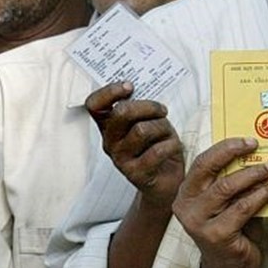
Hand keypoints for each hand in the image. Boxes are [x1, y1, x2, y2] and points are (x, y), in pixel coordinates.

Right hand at [86, 82, 183, 206]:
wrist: (166, 181)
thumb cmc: (158, 145)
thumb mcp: (149, 121)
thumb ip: (141, 108)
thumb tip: (144, 89)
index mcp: (109, 126)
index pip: (94, 105)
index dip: (109, 92)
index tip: (129, 86)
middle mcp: (110, 142)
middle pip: (121, 113)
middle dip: (147, 106)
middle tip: (162, 110)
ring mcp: (121, 159)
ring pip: (142, 130)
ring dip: (162, 127)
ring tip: (168, 133)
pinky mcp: (136, 174)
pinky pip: (156, 152)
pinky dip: (171, 145)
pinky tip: (173, 147)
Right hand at [172, 137, 267, 267]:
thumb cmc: (231, 230)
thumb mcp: (226, 202)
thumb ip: (232, 180)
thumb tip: (257, 152)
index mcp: (186, 193)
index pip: (202, 162)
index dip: (225, 147)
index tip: (249, 140)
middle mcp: (186, 206)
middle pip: (210, 169)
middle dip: (236, 153)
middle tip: (259, 147)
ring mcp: (199, 222)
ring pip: (228, 187)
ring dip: (254, 174)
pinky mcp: (216, 235)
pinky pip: (243, 207)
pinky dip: (261, 194)